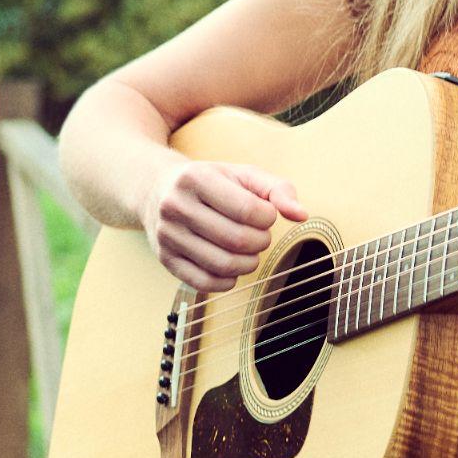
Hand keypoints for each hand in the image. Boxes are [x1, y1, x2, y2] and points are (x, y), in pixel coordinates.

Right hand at [144, 159, 304, 293]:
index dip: (268, 218)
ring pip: (223, 264)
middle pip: (237, 240)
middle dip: (261, 242)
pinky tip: (232, 266)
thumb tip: (301, 215)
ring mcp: (167, 235)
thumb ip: (277, 189)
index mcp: (195, 178)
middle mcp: (175, 206)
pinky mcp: (165, 259)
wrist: (157, 190)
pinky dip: (228, 280)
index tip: (266, 216)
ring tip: (250, 251)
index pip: (248, 209)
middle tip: (261, 236)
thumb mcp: (242, 175)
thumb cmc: (209, 182)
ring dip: (249, 263)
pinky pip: (205, 283)